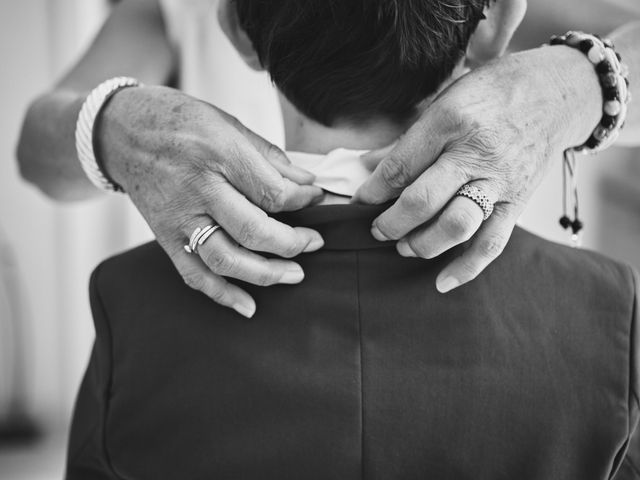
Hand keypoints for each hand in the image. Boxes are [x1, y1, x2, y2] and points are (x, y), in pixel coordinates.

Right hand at [97, 86, 324, 317]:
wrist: (121, 132)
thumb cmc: (178, 121)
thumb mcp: (228, 123)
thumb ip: (269, 156)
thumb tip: (307, 182)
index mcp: (216, 153)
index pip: (270, 191)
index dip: (302, 200)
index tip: (316, 199)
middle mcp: (197, 189)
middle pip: (252, 231)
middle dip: (291, 243)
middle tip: (315, 242)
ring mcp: (178, 218)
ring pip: (226, 260)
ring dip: (266, 274)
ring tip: (295, 274)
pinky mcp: (165, 237)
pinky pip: (194, 274)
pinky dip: (222, 294)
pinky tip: (249, 306)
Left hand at [353, 46, 601, 291]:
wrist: (556, 94)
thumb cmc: (492, 92)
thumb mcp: (444, 99)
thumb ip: (407, 138)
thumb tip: (367, 165)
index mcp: (449, 121)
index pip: (400, 166)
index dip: (373, 190)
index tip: (359, 201)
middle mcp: (474, 154)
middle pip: (423, 200)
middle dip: (391, 222)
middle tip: (377, 230)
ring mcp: (498, 181)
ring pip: (455, 225)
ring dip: (423, 244)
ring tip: (403, 247)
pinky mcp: (517, 202)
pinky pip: (492, 242)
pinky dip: (467, 267)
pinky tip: (443, 282)